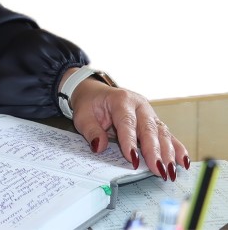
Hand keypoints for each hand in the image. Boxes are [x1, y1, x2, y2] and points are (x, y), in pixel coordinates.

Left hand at [64, 70, 189, 180]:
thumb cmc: (90, 104)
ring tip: (170, 171)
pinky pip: (168, 135)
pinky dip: (177, 149)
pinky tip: (183, 162)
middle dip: (155, 152)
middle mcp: (139, 105)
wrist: (95, 92)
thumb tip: (99, 146)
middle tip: (158, 170)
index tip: (134, 159)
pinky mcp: (155, 121)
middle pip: (149, 129)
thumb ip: (90, 130)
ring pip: (162, 133)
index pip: (127, 123)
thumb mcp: (82, 115)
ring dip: (168, 153)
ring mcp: (150, 112)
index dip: (130, 142)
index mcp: (121, 100)